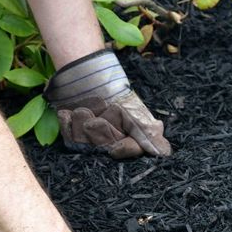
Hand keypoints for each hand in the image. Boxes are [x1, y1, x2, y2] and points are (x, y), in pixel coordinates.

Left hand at [41, 49, 171, 158]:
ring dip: (82, 124)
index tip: (116, 148)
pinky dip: (67, 124)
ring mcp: (91, 142)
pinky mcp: (74, 137)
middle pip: (105, 148)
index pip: (132, 152)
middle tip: (95, 119)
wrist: (87, 78)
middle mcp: (111, 144)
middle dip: (100, 132)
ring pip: (85, 144)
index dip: (125, 150)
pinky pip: (69, 139)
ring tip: (82, 110)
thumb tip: (164, 153)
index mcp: (129, 138)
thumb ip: (147, 131)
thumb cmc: (114, 95)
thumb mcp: (134, 110)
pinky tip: (67, 113)